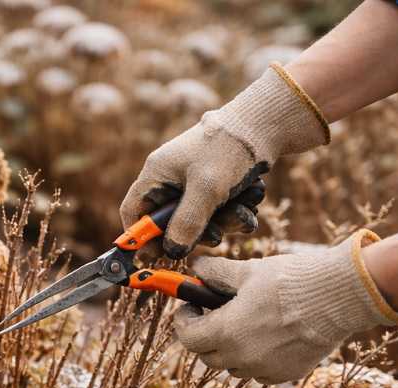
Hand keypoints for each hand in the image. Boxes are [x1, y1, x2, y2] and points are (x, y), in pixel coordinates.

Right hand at [120, 64, 328, 259]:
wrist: (264, 124)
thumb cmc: (229, 149)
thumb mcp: (207, 189)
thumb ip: (187, 223)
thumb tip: (173, 251)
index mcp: (157, 174)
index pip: (133, 212)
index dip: (140, 236)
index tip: (160, 252)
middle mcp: (170, 179)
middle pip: (168, 223)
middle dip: (195, 233)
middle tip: (216, 236)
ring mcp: (192, 183)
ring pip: (198, 221)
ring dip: (222, 224)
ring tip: (243, 211)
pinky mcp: (214, 186)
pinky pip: (216, 213)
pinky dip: (233, 214)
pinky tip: (249, 204)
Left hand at [173, 230, 397, 383]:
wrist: (341, 297)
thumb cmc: (293, 280)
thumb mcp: (249, 271)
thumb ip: (217, 272)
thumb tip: (196, 269)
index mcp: (227, 332)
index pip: (187, 338)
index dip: (183, 322)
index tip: (190, 307)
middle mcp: (242, 357)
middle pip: (207, 356)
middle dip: (204, 335)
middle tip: (211, 314)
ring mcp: (265, 369)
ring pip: (233, 366)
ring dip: (229, 349)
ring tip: (242, 324)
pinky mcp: (286, 373)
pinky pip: (259, 372)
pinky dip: (255, 358)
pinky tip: (267, 336)